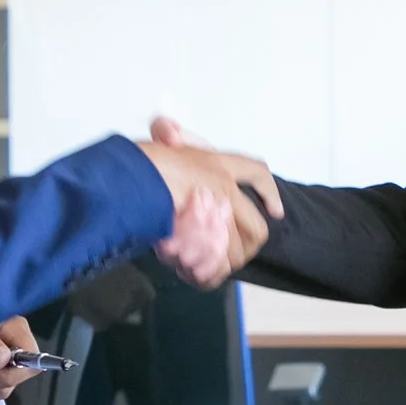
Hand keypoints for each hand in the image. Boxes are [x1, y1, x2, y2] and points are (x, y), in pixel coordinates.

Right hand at [136, 117, 282, 290]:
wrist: (129, 177)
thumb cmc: (139, 159)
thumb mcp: (158, 139)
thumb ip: (166, 133)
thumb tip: (164, 128)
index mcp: (216, 163)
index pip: (257, 173)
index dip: (269, 193)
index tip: (276, 212)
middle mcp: (224, 187)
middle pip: (256, 226)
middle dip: (247, 246)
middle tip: (232, 255)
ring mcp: (216, 214)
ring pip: (236, 249)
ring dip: (224, 263)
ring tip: (207, 268)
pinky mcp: (205, 239)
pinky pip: (217, 265)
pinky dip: (210, 275)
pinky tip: (198, 277)